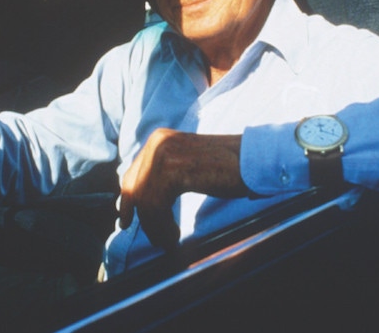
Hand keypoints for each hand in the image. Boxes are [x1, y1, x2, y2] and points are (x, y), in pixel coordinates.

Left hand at [118, 128, 245, 248]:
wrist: (252, 160)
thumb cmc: (226, 166)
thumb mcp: (187, 163)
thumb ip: (163, 173)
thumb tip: (141, 200)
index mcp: (158, 138)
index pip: (131, 174)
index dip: (127, 201)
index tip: (126, 221)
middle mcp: (157, 142)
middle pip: (135, 188)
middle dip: (143, 218)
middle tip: (157, 239)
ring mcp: (164, 154)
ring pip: (145, 201)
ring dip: (155, 227)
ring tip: (169, 240)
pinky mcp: (175, 170)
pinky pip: (157, 206)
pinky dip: (163, 227)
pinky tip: (174, 236)